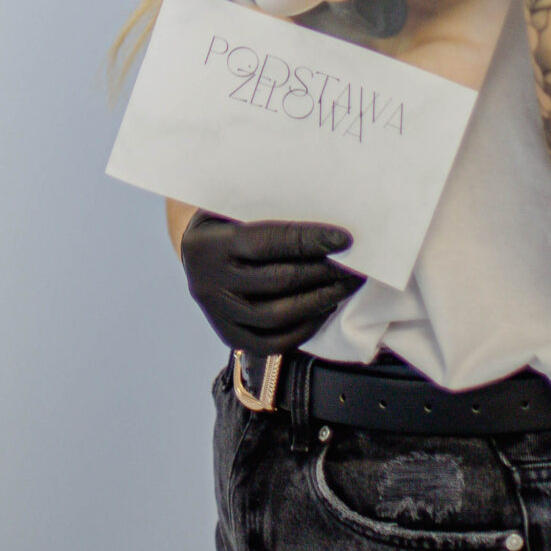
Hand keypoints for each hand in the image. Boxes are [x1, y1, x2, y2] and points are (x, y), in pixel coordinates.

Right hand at [180, 212, 361, 353]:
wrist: (197, 251)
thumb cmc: (227, 220)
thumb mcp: (237, 207)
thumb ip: (273, 213)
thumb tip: (324, 227)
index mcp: (210, 244)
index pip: (266, 243)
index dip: (308, 241)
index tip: (344, 240)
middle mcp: (208, 282)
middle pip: (276, 281)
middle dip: (322, 274)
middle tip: (353, 267)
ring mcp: (216, 313)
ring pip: (275, 317)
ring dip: (318, 301)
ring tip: (344, 287)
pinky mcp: (227, 335)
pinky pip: (271, 343)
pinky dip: (303, 329)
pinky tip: (323, 309)